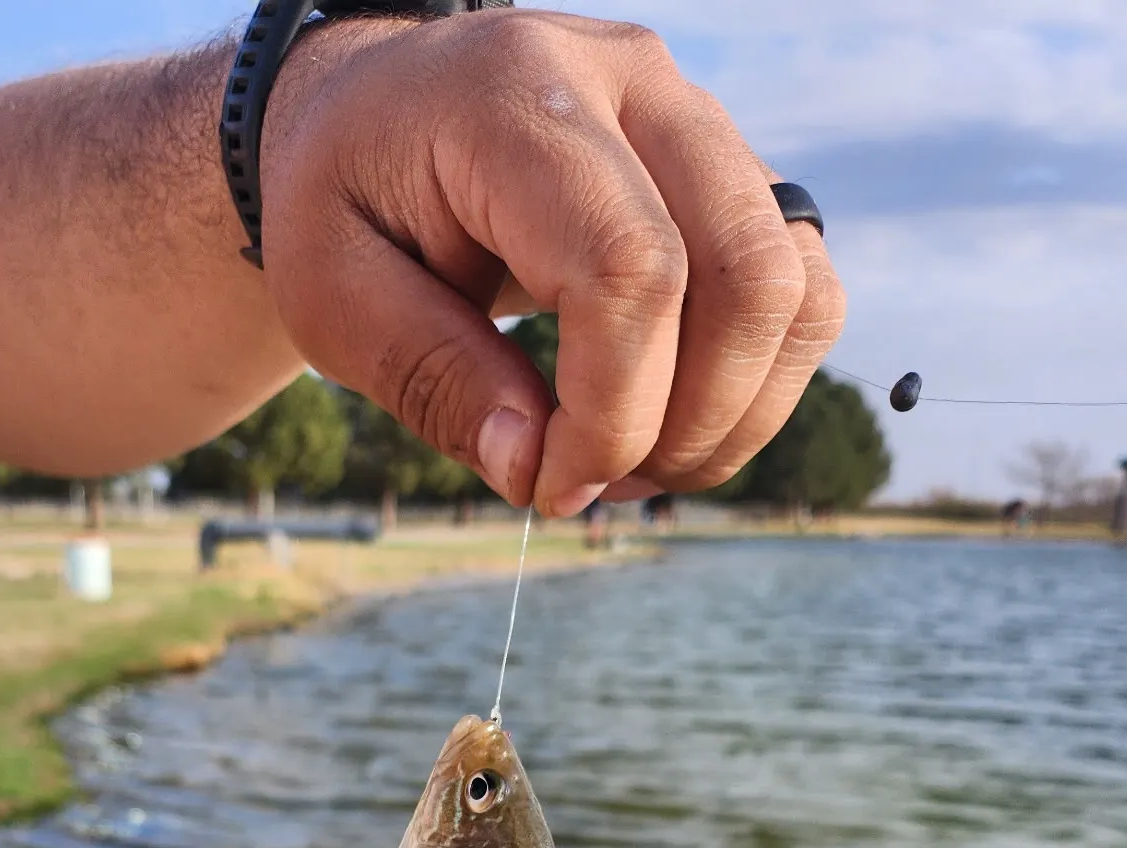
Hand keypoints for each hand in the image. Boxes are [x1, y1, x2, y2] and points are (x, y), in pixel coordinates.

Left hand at [261, 12, 846, 515]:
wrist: (370, 112)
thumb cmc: (341, 200)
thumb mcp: (331, 297)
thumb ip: (431, 379)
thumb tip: (533, 470)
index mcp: (514, 97)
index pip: (629, 268)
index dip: (614, 411)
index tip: (552, 486)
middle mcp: (631, 82)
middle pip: (743, 273)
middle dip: (686, 424)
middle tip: (592, 487)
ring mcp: (692, 117)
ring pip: (791, 282)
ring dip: (733, 414)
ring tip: (631, 466)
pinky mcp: (723, 167)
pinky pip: (795, 283)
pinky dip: (754, 382)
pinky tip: (667, 424)